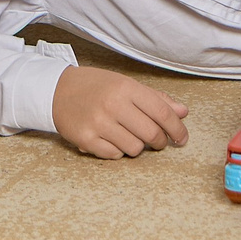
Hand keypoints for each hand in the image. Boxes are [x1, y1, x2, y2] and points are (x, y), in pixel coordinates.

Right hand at [52, 66, 188, 158]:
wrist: (57, 91)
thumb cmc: (96, 87)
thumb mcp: (125, 84)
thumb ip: (155, 98)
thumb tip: (183, 112)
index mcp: (126, 88)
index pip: (162, 112)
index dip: (177, 128)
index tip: (182, 138)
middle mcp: (112, 105)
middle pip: (151, 134)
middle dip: (160, 142)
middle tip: (158, 141)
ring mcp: (98, 123)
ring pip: (135, 148)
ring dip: (137, 146)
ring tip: (128, 135)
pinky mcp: (85, 139)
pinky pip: (115, 155)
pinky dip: (118, 151)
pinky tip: (112, 139)